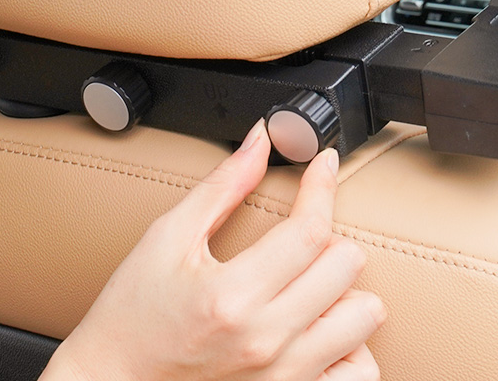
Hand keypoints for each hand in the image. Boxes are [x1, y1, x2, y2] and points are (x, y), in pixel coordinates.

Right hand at [44, 121, 384, 380]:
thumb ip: (222, 187)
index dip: (322, 185)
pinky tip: (319, 324)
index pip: (310, 229)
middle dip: (327, 235)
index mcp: (232, 295)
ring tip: (309, 281)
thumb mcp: (167, 237)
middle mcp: (266, 340)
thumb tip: (260, 141)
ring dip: (344, 288)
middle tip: (297, 234)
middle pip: (345, 266)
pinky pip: (360, 369)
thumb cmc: (134, 312)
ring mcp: (284, 377)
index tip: (324, 164)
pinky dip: (350, 341)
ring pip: (364, 316)